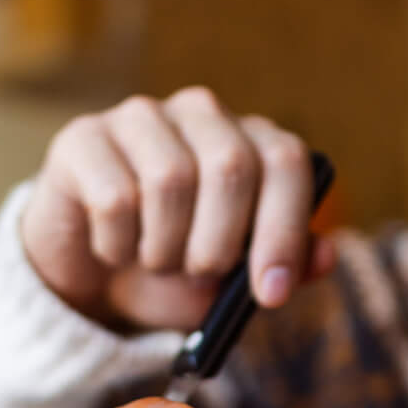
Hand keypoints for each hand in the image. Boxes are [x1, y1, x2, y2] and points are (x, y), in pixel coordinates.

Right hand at [19, 86, 336, 331]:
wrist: (92, 279)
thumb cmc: (174, 271)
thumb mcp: (233, 283)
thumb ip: (283, 268)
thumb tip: (324, 256)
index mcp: (250, 140)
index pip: (286, 159)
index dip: (283, 229)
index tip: (270, 293)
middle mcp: (201, 113)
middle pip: (231, 166)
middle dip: (218, 244)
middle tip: (198, 275)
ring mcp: (140, 117)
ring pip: (170, 180)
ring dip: (164, 249)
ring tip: (155, 262)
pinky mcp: (83, 137)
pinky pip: (114, 198)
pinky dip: (117, 247)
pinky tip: (113, 251)